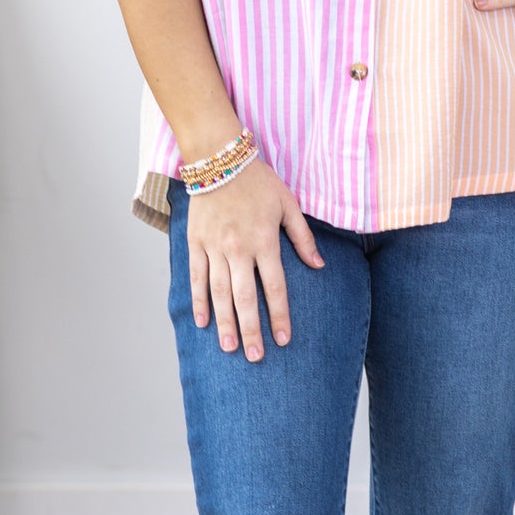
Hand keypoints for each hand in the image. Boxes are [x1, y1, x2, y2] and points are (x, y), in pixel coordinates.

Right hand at [187, 157, 323, 360]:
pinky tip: (203, 322)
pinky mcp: (196, 243)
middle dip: (251, 330)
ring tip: (229, 348)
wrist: (219, 158)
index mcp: (265, 241)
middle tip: (255, 356)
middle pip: (246, 298)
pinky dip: (199, 301)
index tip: (284, 340)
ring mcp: (214, 247)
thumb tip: (319, 266)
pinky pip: (196, 277)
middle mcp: (238, 249)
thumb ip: (303, 238)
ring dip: (225, 322)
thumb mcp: (289, 204)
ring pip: (219, 292)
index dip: (280, 315)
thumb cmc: (258, 181)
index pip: (275, 287)